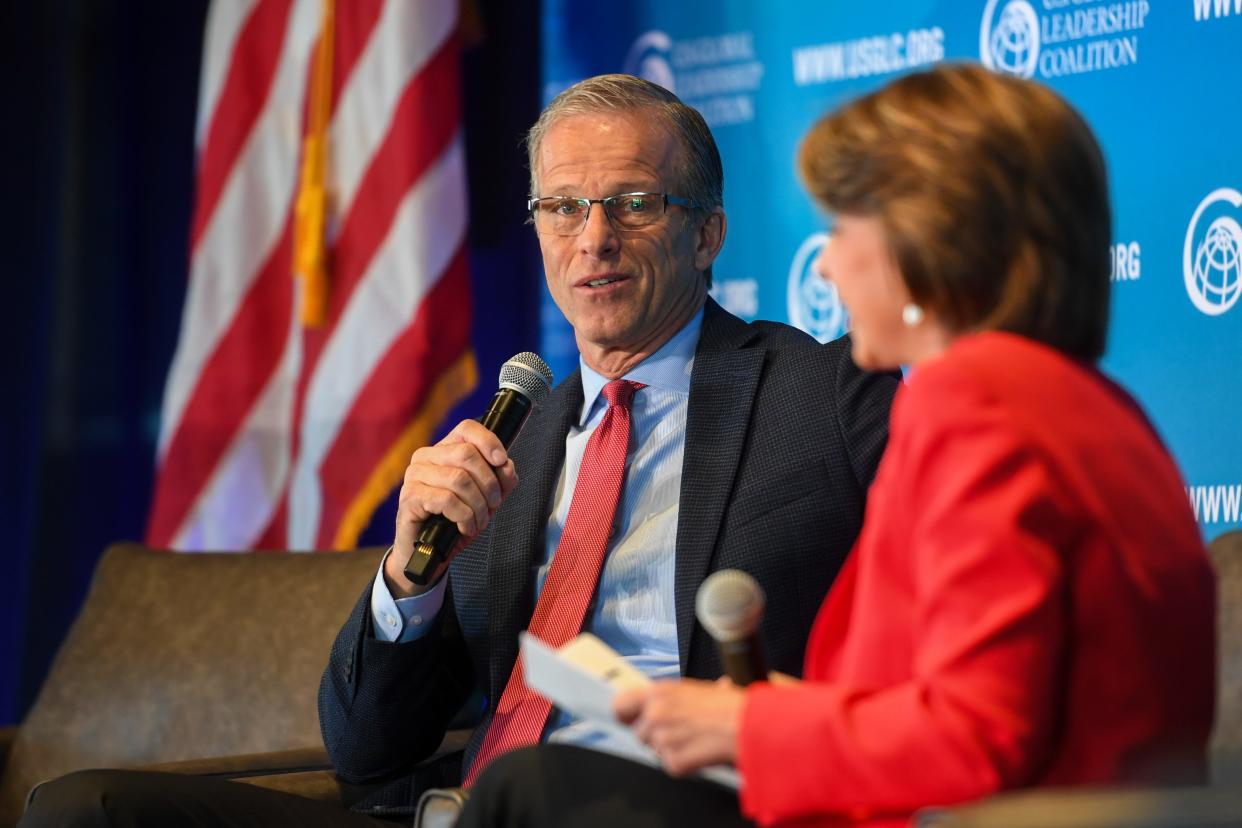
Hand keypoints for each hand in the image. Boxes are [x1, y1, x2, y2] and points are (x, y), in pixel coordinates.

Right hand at [384, 419, 517, 596]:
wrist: (428, 552)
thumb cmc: (454, 521)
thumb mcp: (485, 498)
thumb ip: (500, 480)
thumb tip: (506, 467)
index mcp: (444, 450)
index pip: (467, 429)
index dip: (489, 441)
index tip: (501, 461)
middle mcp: (425, 457)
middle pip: (467, 454)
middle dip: (489, 483)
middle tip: (492, 505)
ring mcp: (414, 475)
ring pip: (459, 479)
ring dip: (478, 505)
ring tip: (479, 521)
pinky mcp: (410, 497)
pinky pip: (447, 500)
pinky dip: (464, 517)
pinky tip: (465, 527)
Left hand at [614, 678, 745, 775]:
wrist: (749, 725)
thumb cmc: (730, 706)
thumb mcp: (697, 689)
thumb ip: (673, 697)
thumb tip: (664, 700)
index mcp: (659, 691)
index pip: (620, 704)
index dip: (626, 715)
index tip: (632, 719)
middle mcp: (656, 713)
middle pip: (640, 733)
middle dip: (658, 736)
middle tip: (683, 731)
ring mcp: (662, 738)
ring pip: (656, 751)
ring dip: (673, 749)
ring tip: (697, 739)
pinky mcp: (673, 761)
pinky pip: (671, 766)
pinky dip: (685, 764)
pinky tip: (701, 752)